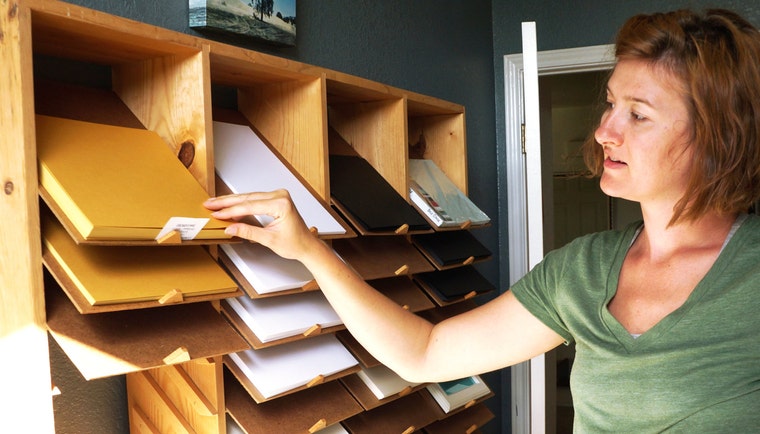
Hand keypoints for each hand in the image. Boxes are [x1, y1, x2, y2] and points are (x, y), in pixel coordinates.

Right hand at [203, 189, 317, 260]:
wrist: (306, 245)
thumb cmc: (295, 243)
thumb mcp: (268, 240)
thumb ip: (248, 232)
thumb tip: (230, 227)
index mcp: (281, 204)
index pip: (249, 207)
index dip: (230, 211)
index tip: (216, 214)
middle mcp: (280, 196)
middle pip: (247, 198)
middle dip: (227, 202)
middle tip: (210, 204)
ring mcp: (278, 195)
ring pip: (249, 197)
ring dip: (232, 201)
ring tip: (215, 204)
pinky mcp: (276, 198)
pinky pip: (255, 199)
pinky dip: (241, 203)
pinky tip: (229, 206)